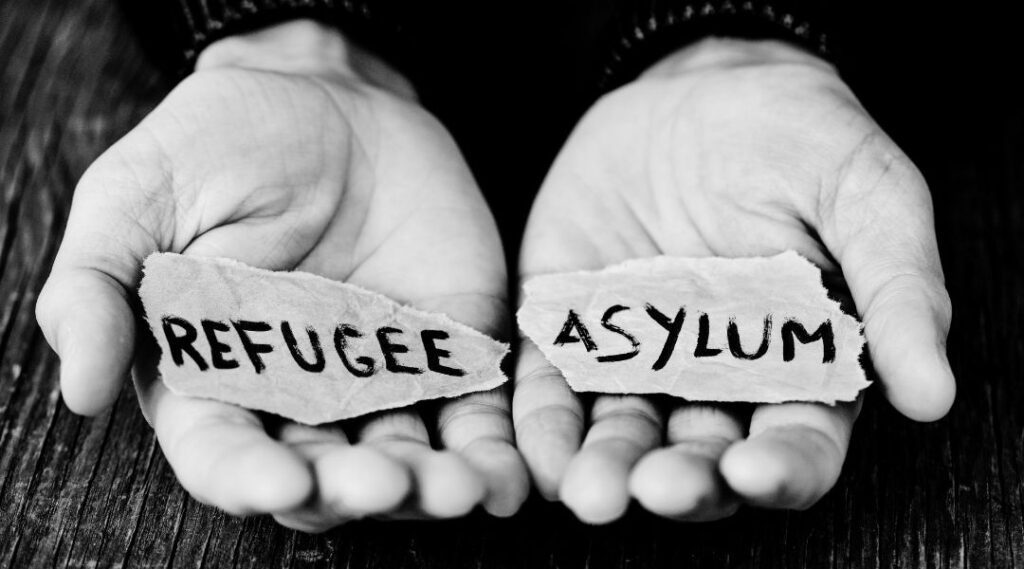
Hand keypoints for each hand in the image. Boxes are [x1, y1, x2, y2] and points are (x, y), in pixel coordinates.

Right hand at [36, 19, 527, 530]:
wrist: (327, 96)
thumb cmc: (220, 142)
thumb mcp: (137, 196)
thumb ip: (100, 287)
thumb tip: (79, 391)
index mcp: (216, 375)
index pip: (223, 452)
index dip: (245, 478)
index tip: (277, 484)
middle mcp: (300, 394)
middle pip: (325, 475)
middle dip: (355, 490)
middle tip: (384, 483)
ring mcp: (380, 376)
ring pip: (407, 457)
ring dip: (434, 485)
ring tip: (462, 488)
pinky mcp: (449, 348)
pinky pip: (474, 409)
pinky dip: (494, 446)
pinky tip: (511, 471)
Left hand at [514, 38, 953, 522]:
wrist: (696, 89)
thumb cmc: (795, 139)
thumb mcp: (864, 193)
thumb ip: (897, 287)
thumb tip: (931, 392)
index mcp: (796, 363)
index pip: (797, 445)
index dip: (780, 470)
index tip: (752, 470)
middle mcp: (713, 377)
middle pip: (700, 457)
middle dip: (680, 482)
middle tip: (656, 487)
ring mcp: (636, 356)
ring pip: (621, 433)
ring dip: (605, 469)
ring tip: (590, 491)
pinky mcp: (572, 326)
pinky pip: (553, 384)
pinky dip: (542, 422)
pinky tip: (539, 451)